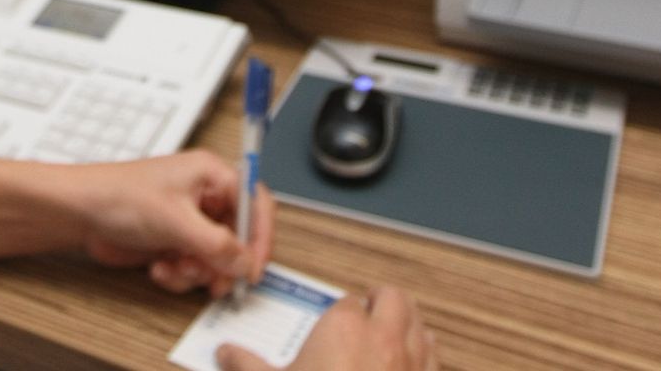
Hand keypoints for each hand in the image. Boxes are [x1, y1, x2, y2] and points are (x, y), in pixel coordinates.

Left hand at [74, 149, 274, 296]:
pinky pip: (194, 266)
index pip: (255, 203)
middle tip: (216, 281)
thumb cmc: (118, 195)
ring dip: (197, 270)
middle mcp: (204, 196)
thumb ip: (217, 245)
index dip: (261, 236)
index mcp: (211, 174)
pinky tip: (159, 268)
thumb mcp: (175, 221)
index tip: (255, 266)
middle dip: (224, 262)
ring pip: (216, 257)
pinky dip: (180, 274)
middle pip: (238, 236)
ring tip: (175, 267)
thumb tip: (247, 262)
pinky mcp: (174, 242)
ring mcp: (188, 221)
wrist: (78, 213)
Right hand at [217, 285, 437, 370]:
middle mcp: (383, 336)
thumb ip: (247, 366)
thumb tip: (226, 354)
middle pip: (393, 297)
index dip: (340, 311)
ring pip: (419, 322)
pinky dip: (424, 352)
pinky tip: (410, 361)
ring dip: (406, 322)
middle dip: (380, 301)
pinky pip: (434, 354)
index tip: (332, 324)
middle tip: (366, 310)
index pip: (347, 301)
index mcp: (343, 326)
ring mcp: (410, 361)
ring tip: (390, 331)